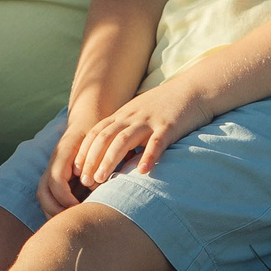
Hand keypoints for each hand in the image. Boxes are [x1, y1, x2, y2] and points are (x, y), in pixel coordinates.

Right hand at [36, 107, 105, 213]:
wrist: (89, 122)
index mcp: (63, 154)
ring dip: (55, 213)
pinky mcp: (55, 178)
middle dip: (57, 210)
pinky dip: (57, 210)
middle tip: (76, 220)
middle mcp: (53, 164)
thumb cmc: (100, 135)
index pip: (56, 181)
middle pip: (44, 194)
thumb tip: (99, 185)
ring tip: (73, 222)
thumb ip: (100, 164)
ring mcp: (51, 171)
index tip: (80, 207)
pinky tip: (73, 217)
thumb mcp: (103, 146)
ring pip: (43, 198)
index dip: (66, 198)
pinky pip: (49, 198)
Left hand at [74, 79, 219, 185]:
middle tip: (84, 181)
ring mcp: (150, 120)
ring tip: (101, 179)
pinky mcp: (169, 126)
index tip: (76, 170)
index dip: (84, 151)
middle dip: (91, 159)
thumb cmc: (166, 105)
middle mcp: (132, 116)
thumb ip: (126, 129)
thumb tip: (112, 155)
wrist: (194, 88)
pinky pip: (157, 142)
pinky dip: (148, 156)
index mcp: (124, 114)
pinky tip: (142, 171)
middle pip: (105, 137)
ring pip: (124, 140)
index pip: (97, 132)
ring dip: (109, 160)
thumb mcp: (140, 114)